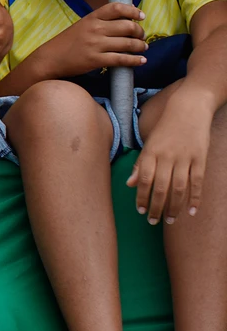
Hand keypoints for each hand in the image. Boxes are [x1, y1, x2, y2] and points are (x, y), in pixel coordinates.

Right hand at [36, 2, 147, 78]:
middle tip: (142, 36)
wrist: (49, 59)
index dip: (133, 11)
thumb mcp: (83, 25)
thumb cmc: (67, 42)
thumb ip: (102, 19)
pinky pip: (121, 59)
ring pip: (128, 43)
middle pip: (127, 26)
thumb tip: (130, 12)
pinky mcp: (95, 60)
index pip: (117, 8)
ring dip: (140, 46)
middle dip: (140, 32)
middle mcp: (95, 29)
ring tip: (142, 47)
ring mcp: (95, 45)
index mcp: (91, 18)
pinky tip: (141, 61)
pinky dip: (135, 60)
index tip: (141, 16)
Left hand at [128, 89, 214, 223]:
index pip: (144, 180)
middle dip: (156, 207)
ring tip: (169, 220)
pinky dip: (195, 198)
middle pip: (160, 188)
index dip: (142, 198)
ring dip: (174, 207)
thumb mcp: (149, 144)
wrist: (189, 108)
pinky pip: (197, 182)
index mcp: (151, 153)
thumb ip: (141, 164)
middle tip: (153, 221)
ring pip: (178, 188)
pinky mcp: (200, 158)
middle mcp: (167, 157)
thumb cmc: (165, 129)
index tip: (140, 211)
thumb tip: (130, 184)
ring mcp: (185, 157)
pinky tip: (192, 211)